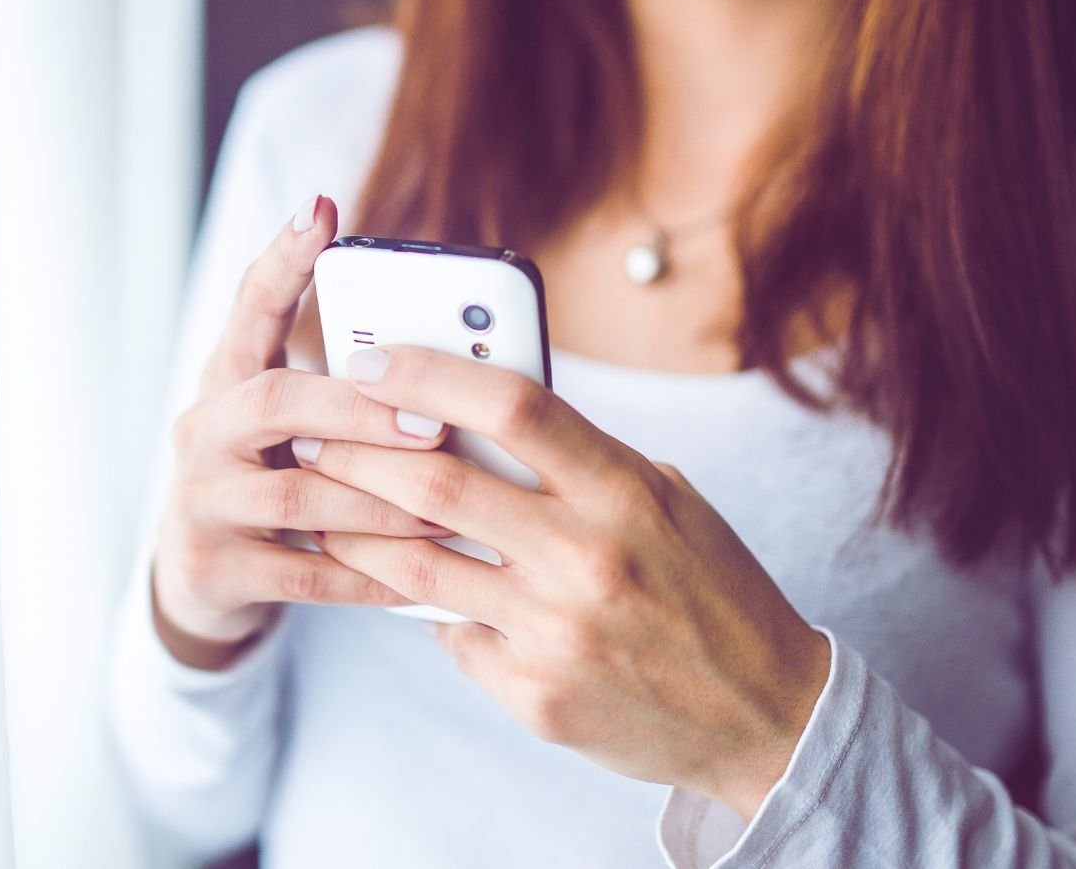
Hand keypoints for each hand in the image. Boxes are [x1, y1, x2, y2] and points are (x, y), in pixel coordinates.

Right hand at [150, 197, 452, 670]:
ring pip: (297, 496)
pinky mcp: (213, 568)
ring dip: (380, 503)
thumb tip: (451, 354)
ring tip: (448, 509)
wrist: (202, 577)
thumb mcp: (293, 426)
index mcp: (227, 382)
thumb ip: (345, 390)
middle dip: (359, 409)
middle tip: (434, 422)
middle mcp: (201, 431)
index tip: (322, 209)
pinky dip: (366, 575)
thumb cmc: (274, 479)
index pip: (249, 307)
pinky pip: (303, 574)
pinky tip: (417, 576)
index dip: (283, 260)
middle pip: (274, 400)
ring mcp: (200, 502)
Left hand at [293, 346, 830, 818]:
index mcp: (626, 492)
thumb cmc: (711, 590)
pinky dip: (420, 604)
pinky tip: (394, 583)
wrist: (764, 717)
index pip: (512, 407)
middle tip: (311, 432)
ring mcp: (558, 632)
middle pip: (440, 484)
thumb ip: (579, 463)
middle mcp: (589, 558)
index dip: (430, 373)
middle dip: (358, 450)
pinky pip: (452, 634)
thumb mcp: (666, 502)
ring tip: (319, 505)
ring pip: (419, 567)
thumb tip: (477, 416)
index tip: (372, 358)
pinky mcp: (535, 694)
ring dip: (355, 530)